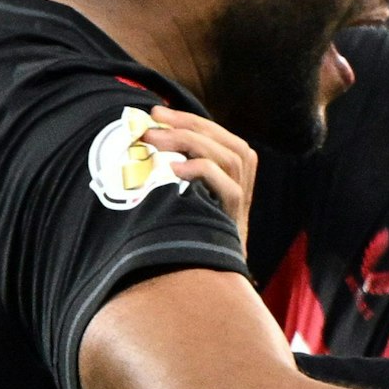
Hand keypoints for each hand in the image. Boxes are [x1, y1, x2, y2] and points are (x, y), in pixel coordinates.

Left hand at [145, 107, 258, 253]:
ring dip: (191, 143)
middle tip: (152, 120)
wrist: (204, 276)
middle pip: (227, 142)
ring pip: (231, 158)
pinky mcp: (236, 221)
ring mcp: (242, 203)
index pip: (218, 135)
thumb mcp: (181, 194)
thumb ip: (176, 170)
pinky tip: (174, 168)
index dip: (189, 120)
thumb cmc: (185, 231)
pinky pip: (229, 188)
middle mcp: (244, 184)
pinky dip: (203, 171)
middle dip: (188, 125)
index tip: (157, 112)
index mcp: (233, 174)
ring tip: (156, 140)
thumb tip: (144, 139)